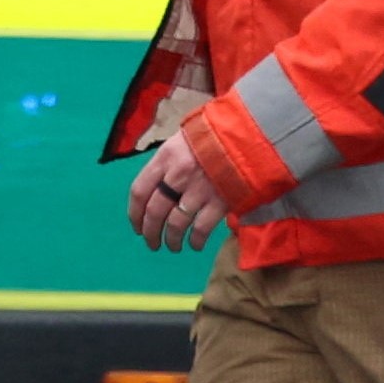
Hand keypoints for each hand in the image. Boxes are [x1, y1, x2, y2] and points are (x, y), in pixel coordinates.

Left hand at [127, 130, 229, 253]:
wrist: (249, 136)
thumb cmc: (213, 137)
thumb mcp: (183, 140)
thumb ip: (167, 163)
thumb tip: (154, 187)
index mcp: (165, 157)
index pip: (139, 191)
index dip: (134, 214)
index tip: (136, 227)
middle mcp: (178, 174)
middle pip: (155, 212)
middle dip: (150, 233)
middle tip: (152, 243)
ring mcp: (199, 190)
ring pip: (176, 224)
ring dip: (171, 240)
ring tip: (173, 246)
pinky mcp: (220, 202)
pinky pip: (201, 229)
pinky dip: (195, 240)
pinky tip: (195, 244)